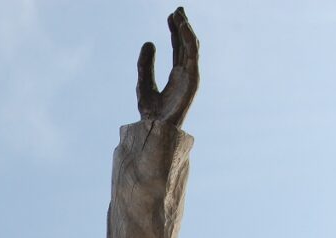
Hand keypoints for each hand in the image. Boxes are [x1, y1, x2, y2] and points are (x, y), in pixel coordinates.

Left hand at [137, 7, 199, 127]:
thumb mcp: (143, 83)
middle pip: (186, 44)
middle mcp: (185, 74)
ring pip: (191, 47)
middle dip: (182, 26)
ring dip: (186, 30)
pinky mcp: (192, 79)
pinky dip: (188, 40)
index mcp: (176, 75)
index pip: (178, 48)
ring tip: (179, 14)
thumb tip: (149, 42)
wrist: (155, 128)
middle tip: (177, 9)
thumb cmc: (151, 113)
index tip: (171, 16)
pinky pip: (192, 55)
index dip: (175, 31)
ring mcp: (190, 76)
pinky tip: (183, 27)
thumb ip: (145, 65)